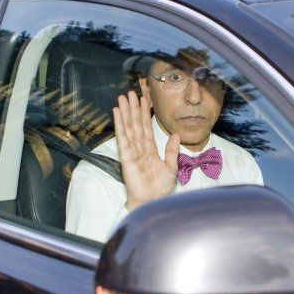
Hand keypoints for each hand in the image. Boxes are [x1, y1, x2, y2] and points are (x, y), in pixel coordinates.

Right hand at [113, 91, 179, 210]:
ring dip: (125, 111)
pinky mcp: (126, 156)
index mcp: (150, 149)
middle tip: (130, 92)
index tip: (144, 99)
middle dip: (133, 108)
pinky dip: (120, 124)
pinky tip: (117, 113)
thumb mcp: (171, 167)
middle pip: (135, 123)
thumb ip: (172, 151)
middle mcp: (139, 147)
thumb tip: (175, 134)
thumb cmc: (159, 188)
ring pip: (128, 127)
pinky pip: (123, 137)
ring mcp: (132, 150)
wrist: (152, 201)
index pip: (146, 127)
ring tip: (122, 97)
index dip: (145, 113)